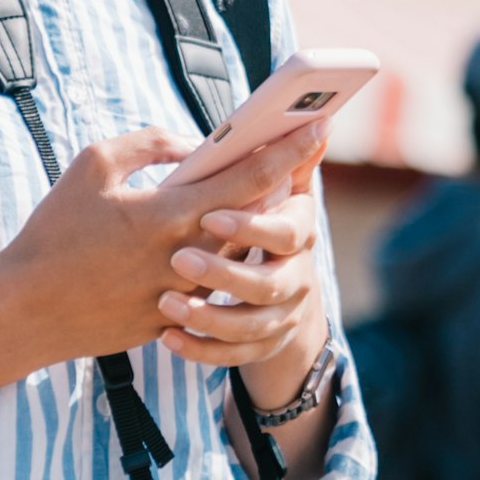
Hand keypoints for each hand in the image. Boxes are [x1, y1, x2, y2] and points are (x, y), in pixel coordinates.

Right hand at [0, 115, 331, 448]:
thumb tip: (192, 144)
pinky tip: (217, 245)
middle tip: (302, 153)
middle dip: (283, 184)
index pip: (250, 178)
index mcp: (170, 214)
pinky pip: (208, 287)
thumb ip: (149, 144)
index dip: (290, 151)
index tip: (319, 127)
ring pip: (237, 256)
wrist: (25, 310)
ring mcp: (182, 295)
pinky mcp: (170, 321)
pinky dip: (218, 262)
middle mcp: (186, 257)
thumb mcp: (93, 167)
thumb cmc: (54, 233)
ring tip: (260, 197)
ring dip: (251, 228)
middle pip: (257, 217)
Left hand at [153, 161, 327, 370]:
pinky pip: (232, 356)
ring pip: (248, 327)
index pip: (287, 230)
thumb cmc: (267, 227)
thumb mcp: (278, 193)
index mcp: (299, 233)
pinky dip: (201, 349)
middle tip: (178, 259)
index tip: (210, 217)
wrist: (279, 301)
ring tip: (167, 302)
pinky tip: (168, 336)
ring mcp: (280, 317)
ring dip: (208, 316)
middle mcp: (296, 277)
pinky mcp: (260, 347)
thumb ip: (285, 164)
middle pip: (268, 283)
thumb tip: (312, 123)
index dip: (250, 225)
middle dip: (223, 273)